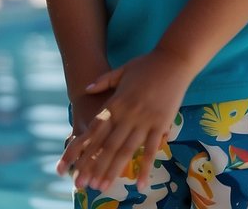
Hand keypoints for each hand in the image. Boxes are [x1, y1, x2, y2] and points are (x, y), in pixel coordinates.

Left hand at [56, 49, 192, 194]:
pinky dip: (145, 167)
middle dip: (94, 166)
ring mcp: (144, 120)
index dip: (84, 148)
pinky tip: (140, 184)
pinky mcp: (161, 124)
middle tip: (84, 184)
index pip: (96, 130)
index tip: (74, 164)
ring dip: (114, 169)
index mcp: (115, 102)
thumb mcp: (121, 70)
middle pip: (107, 145)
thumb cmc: (146, 65)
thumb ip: (104, 81)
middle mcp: (127, 114)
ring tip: (104, 186)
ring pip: (126, 150)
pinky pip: (152, 150)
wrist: (172, 61)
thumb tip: (86, 89)